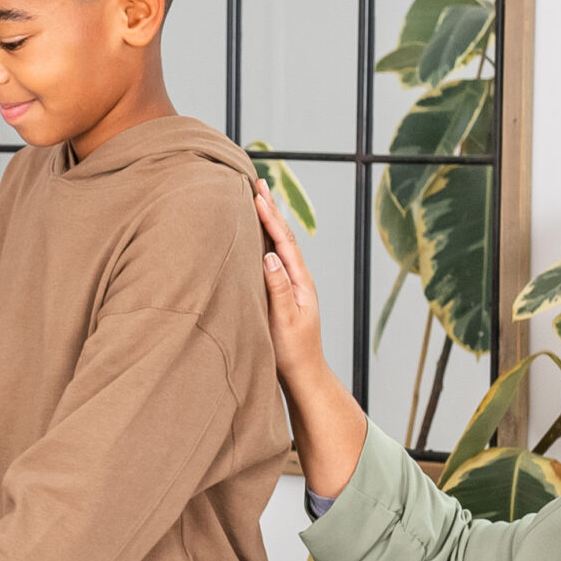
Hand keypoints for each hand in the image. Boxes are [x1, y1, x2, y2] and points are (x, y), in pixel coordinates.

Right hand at [256, 184, 367, 498]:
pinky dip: (263, 242)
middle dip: (269, 209)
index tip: (257, 191)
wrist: (304, 376)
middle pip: (282, 236)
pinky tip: (255, 239)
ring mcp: (291, 287)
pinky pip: (272, 260)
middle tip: (257, 183)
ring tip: (256, 202)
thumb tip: (269, 255)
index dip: (270, 215)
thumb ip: (278, 289)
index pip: (283, 240)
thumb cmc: (294, 353)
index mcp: (300, 281)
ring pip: (277, 246)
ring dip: (267, 223)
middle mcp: (298, 279)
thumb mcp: (285, 322)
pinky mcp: (282, 295)